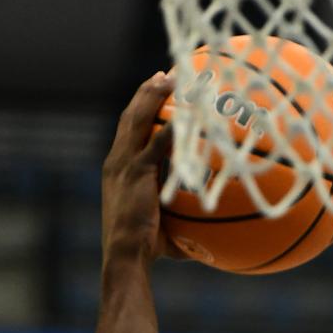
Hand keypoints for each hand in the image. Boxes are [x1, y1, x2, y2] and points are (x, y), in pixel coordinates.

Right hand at [100, 71, 182, 262]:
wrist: (126, 257)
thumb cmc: (146, 250)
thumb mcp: (167, 229)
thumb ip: (186, 220)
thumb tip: (216, 229)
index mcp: (118, 170)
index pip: (128, 132)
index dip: (140, 110)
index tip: (153, 93)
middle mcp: (117, 161)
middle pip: (131, 116)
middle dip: (146, 93)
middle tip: (164, 75)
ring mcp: (124, 164)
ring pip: (138, 119)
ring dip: (154, 96)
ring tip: (171, 78)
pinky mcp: (136, 171)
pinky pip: (158, 141)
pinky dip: (173, 125)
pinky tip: (189, 113)